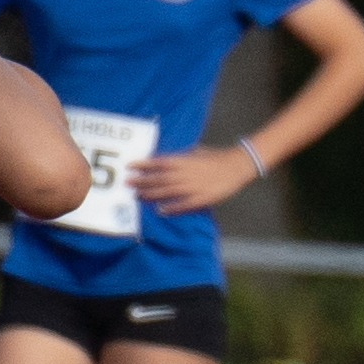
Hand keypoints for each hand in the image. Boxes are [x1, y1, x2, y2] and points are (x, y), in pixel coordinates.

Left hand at [128, 143, 261, 215]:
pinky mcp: (201, 198)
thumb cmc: (215, 157)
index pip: (158, 162)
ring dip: (151, 194)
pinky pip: (183, 205)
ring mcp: (192, 187)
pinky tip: (159, 211)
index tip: (130, 166)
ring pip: (167, 192)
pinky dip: (171, 208)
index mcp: (184, 160)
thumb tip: (165, 160)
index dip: (143, 164)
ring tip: (137, 196)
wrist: (236, 166)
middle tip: (127, 183)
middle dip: (142, 181)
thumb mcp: (196, 152)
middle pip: (158, 178)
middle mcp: (185, 174)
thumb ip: (180, 158)